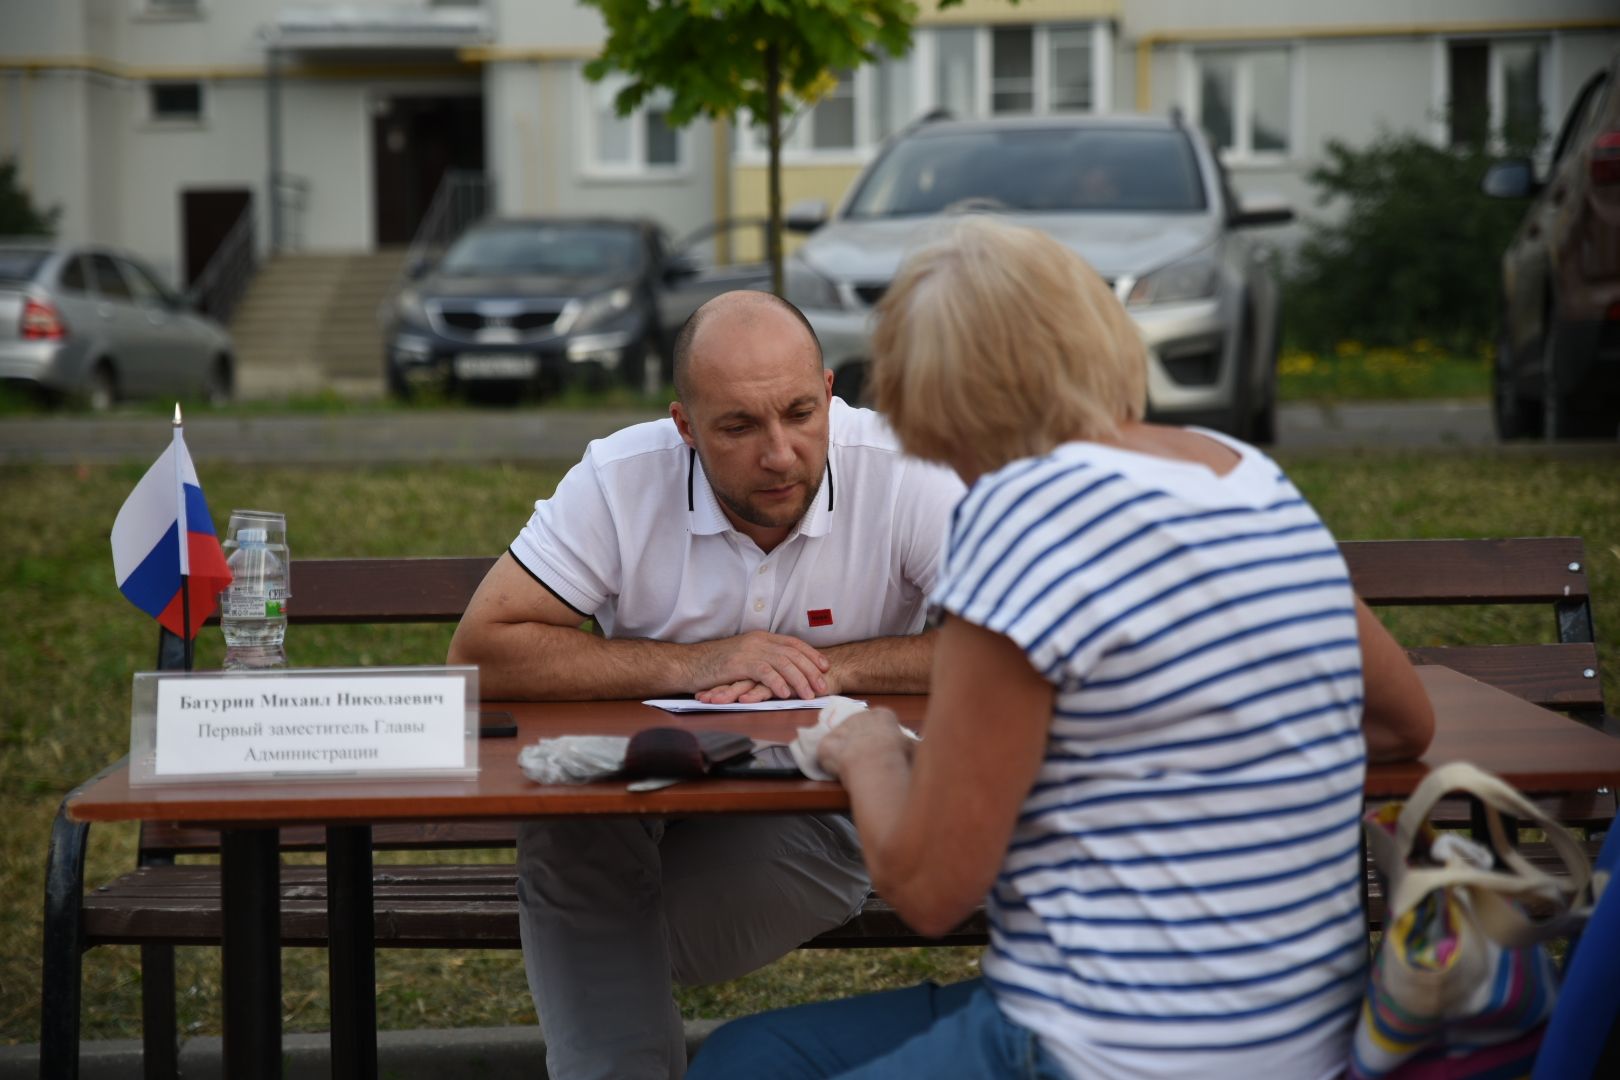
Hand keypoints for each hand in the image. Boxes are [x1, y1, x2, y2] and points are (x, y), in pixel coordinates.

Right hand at [690, 631, 829, 700]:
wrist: (689, 664)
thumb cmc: (714, 665)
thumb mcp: (743, 657)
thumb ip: (762, 659)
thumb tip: (781, 670)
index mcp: (761, 638)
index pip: (793, 643)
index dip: (811, 654)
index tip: (825, 666)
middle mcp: (758, 641)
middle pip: (792, 654)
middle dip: (810, 670)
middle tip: (822, 685)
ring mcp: (749, 651)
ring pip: (782, 663)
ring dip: (798, 679)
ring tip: (809, 694)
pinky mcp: (739, 663)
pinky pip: (764, 672)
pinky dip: (777, 683)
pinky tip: (786, 694)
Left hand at [816, 707, 909, 778]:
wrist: (875, 763)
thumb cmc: (898, 755)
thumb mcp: (914, 749)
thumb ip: (912, 747)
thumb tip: (919, 751)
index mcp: (882, 716)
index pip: (880, 722)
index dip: (881, 738)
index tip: (883, 751)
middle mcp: (860, 716)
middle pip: (859, 730)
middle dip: (860, 744)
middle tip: (867, 763)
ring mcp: (841, 728)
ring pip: (842, 742)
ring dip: (844, 754)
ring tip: (852, 771)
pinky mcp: (826, 744)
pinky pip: (827, 755)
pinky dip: (830, 765)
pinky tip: (839, 773)